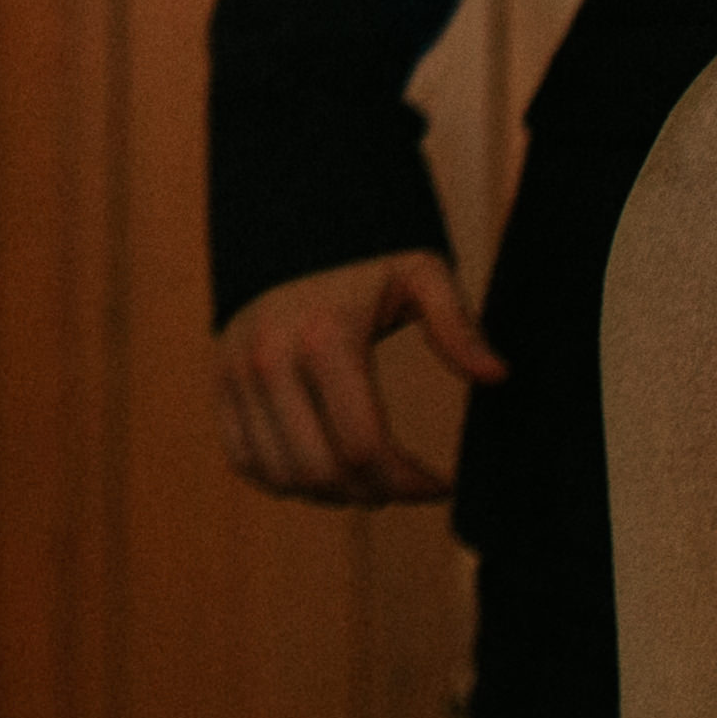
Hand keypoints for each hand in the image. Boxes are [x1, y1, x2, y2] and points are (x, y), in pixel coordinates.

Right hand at [213, 249, 502, 505]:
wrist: (283, 224)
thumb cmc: (364, 257)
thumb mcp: (419, 274)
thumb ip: (457, 324)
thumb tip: (497, 376)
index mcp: (323, 338)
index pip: (363, 448)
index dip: (410, 483)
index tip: (443, 483)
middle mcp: (270, 360)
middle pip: (322, 473)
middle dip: (374, 493)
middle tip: (407, 484)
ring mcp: (235, 375)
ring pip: (282, 477)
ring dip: (331, 493)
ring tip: (369, 476)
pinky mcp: (219, 385)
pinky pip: (245, 461)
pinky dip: (285, 479)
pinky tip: (325, 464)